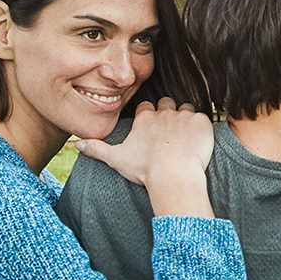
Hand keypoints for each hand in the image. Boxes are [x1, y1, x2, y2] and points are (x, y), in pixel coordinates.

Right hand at [76, 99, 214, 188]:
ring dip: (185, 119)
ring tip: (185, 136)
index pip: (145, 107)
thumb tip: (77, 144)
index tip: (150, 127)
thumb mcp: (116, 159)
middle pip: (166, 103)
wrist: (173, 176)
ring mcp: (183, 116)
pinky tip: (199, 140)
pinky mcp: (201, 122)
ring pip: (186, 109)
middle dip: (167, 113)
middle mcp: (163, 113)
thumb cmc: (145, 170)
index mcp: (144, 118)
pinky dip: (201, 127)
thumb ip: (97, 149)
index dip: (148, 115)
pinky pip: (203, 117)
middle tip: (170, 132)